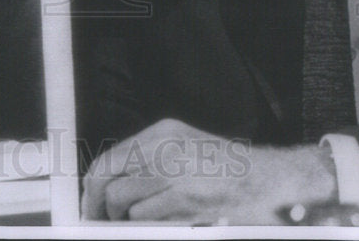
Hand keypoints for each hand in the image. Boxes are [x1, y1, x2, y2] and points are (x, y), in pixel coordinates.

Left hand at [82, 119, 337, 222]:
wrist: (268, 181)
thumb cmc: (227, 168)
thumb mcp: (183, 147)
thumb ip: (149, 159)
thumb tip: (113, 183)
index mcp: (161, 134)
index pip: (109, 158)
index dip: (93, 185)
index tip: (90, 201)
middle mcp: (163, 150)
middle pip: (107, 177)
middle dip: (97, 203)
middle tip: (96, 218)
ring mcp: (173, 175)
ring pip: (122, 201)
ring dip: (124, 217)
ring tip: (135, 221)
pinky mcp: (184, 201)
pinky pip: (145, 217)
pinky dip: (145, 224)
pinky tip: (158, 223)